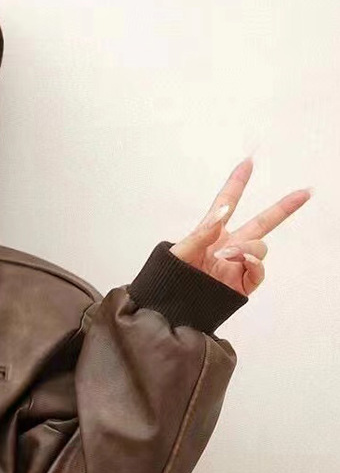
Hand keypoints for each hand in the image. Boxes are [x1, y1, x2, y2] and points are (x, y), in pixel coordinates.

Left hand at [169, 156, 311, 295]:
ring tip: (228, 255)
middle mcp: (228, 246)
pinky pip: (258, 269)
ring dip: (249, 246)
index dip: (237, 183)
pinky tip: (243, 260)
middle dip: (284, 208)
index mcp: (211, 234)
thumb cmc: (168, 280)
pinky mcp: (242, 284)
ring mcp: (237, 265)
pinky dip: (254, 262)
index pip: (227, 204)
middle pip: (261, 222)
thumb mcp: (178, 254)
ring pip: (260, 246)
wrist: (171, 310)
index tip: (248, 161)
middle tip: (305, 192)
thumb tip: (222, 213)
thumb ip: (200, 233)